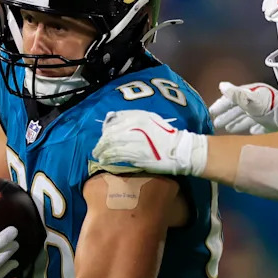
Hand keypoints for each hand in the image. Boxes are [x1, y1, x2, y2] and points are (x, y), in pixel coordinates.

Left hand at [93, 110, 207, 175]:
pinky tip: (104, 161)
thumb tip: (117, 121)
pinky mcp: (135, 154)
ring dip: (102, 151)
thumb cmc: (167, 135)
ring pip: (111, 145)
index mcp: (138, 116)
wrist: (180, 149)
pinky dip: (108, 158)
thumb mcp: (151, 120)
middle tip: (97, 149)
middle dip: (101, 142)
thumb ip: (135, 119)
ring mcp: (134, 140)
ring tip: (98, 156)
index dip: (105, 129)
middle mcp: (134, 126)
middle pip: (110, 133)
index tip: (103, 136)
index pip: (113, 120)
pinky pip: (116, 156)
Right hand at [208, 82, 277, 133]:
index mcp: (250, 94)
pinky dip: (252, 128)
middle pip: (238, 109)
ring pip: (247, 118)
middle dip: (226, 116)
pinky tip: (249, 132)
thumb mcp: (250, 99)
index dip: (220, 105)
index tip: (211, 113)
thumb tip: (221, 86)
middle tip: (215, 124)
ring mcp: (264, 113)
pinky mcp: (272, 123)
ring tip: (228, 130)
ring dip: (236, 123)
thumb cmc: (268, 106)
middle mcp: (256, 102)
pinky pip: (259, 126)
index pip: (231, 99)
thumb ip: (235, 94)